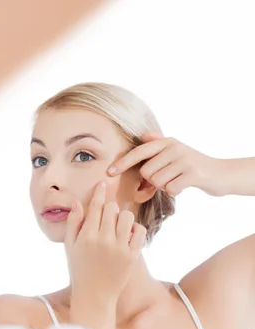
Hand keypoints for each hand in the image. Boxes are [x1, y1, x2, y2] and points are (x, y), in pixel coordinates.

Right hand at [65, 182, 146, 301]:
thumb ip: (73, 223)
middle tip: (107, 215)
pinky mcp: (132, 256)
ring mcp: (119, 248)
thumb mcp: (70, 246)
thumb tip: (79, 203)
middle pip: (112, 208)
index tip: (103, 183)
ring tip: (117, 225)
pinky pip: (139, 231)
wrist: (94, 295)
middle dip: (109, 208)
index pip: (95, 206)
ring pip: (127, 216)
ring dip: (122, 216)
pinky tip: (127, 234)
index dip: (99, 192)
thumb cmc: (79, 269)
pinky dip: (134, 228)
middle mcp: (103, 240)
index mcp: (86, 236)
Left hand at [107, 133, 223, 196]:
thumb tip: (143, 134)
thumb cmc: (191, 166)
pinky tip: (184, 185)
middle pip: (146, 172)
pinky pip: (170, 188)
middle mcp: (174, 147)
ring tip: (177, 180)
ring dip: (164, 186)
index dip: (123, 163)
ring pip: (157, 181)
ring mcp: (184, 159)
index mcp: (166, 142)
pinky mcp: (193, 173)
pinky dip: (175, 191)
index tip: (109, 172)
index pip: (139, 152)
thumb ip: (158, 145)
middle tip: (168, 177)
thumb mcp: (175, 152)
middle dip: (152, 180)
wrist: (222, 174)